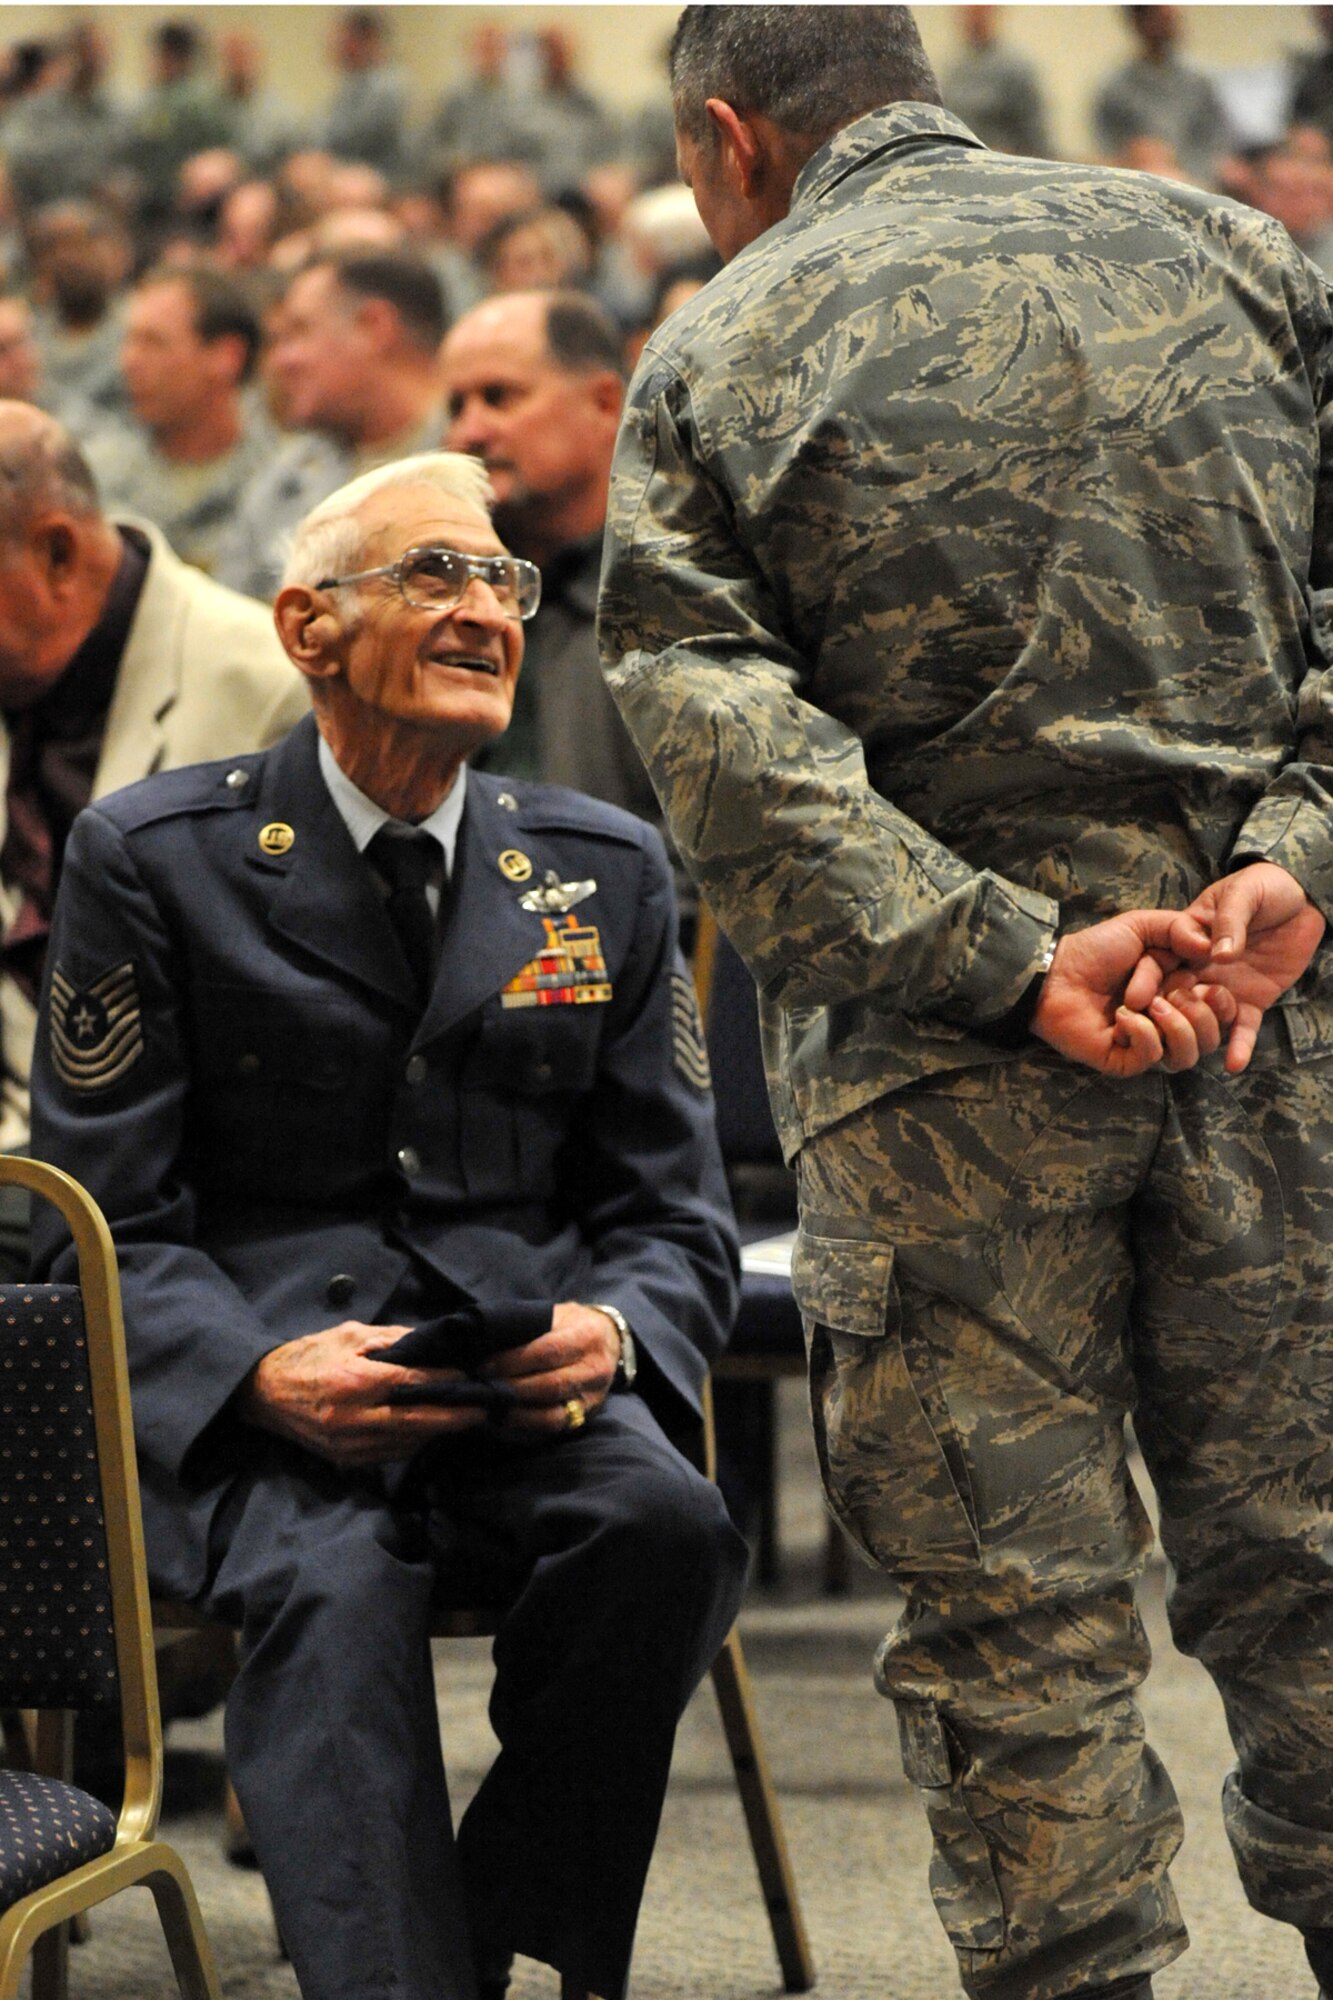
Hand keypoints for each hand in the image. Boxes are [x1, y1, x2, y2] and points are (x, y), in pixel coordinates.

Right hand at [240, 1320, 486, 1466]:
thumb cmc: (308, 1356)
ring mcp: (349, 1443)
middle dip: (454, 1415)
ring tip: (465, 1419)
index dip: (443, 1379)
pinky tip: (432, 1431)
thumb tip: (430, 1342)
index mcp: (353, 1380)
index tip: (468, 1374)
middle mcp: (353, 1417)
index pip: (411, 1382)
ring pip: (407, 1442)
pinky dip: (415, 1443)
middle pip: (416, 1420)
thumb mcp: (349, 1335)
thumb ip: (391, 1339)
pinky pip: (390, 1454)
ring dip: (438, 1431)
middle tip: (483, 1408)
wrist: (263, 1394)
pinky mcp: (346, 1460)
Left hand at [479, 1301, 620, 1437]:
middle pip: (549, 1386)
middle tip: (480, 1389)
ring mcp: (592, 1398)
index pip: (548, 1352)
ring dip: (515, 1415)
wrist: (611, 1342)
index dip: (513, 1361)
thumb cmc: (573, 1325)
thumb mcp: (558, 1314)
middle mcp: (594, 1370)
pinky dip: (523, 1430)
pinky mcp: (585, 1418)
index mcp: (587, 1337)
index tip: (485, 1366)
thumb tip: (484, 1342)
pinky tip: (500, 1423)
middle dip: (510, 1390)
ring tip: (487, 1409)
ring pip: (552, 1416)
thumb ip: (530, 1328)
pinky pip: (552, 1430)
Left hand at [1031, 909, 1232, 1076]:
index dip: (1221, 1002)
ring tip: (1151, 1003)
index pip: (1221, 1013)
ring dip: (1178, 1026)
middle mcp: (1167, 1022)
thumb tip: (1211, 947)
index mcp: (1179, 993)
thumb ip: (1180, 928)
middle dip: (1201, 1013)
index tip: (1209, 984)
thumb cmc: (1096, 949)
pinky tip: (1122, 1016)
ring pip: (1187, 1056)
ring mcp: (1147, 1043)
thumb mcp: (1142, 926)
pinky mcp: (1124, 1060)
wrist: (1056, 971)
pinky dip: (1142, 1033)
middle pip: (1210, 1038)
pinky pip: (1151, 1057)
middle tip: (1176, 993)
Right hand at [1158, 862, 1324, 1073]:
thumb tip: (1217, 954)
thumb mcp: (1242, 893)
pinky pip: (1243, 1028)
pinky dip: (1239, 1047)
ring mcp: (1224, 988)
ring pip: (1204, 1018)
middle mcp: (1198, 969)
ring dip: (1201, 1030)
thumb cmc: (1264, 885)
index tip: (1136, 1000)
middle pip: (1174, 997)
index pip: (1156, 963)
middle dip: (1169, 1014)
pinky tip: (1234, 1065)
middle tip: (1165, 1024)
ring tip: (1201, 1035)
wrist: (1303, 897)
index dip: (1144, 980)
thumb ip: (1228, 921)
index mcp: (1186, 939)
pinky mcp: (1252, 1002)